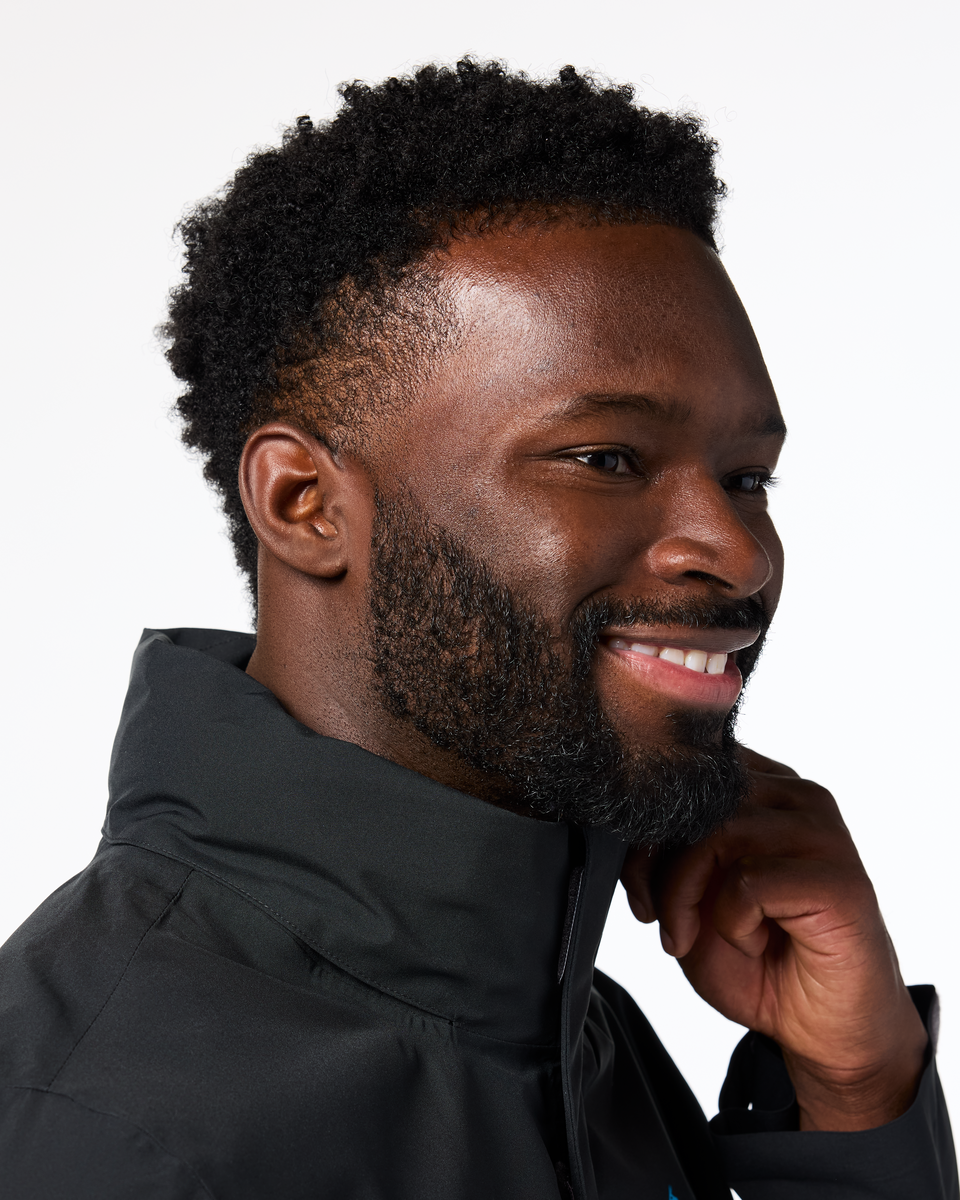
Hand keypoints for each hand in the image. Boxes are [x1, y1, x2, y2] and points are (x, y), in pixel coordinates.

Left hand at [620, 747, 927, 1130]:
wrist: (825, 1027)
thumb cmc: (760, 957)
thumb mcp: (691, 896)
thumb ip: (667, 849)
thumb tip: (627, 820)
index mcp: (764, 789)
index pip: (690, 770)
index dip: (647, 822)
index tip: (636, 882)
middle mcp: (797, 797)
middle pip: (697, 798)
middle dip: (655, 861)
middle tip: (653, 916)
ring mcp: (823, 834)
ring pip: (717, 833)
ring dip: (684, 894)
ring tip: (691, 936)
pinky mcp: (840, 880)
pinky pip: (749, 881)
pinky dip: (730, 922)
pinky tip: (752, 942)